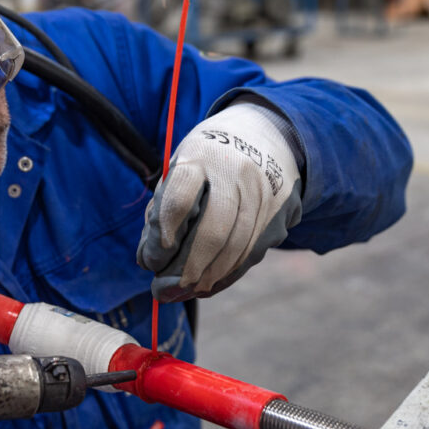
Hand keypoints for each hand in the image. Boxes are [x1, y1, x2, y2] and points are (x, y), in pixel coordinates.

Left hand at [137, 101, 302, 301]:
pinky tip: (207, 285)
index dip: (163, 236)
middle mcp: (237, 172)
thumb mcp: (178, 171)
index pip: (180, 199)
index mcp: (201, 155)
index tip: (150, 261)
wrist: (266, 137)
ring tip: (183, 292)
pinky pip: (252, 254)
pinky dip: (227, 275)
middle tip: (164, 291)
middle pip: (214, 230)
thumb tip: (148, 264)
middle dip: (187, 269)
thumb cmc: (208, 162)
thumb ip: (159, 214)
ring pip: (237, 248)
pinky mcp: (280, 214)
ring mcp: (264, 194)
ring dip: (207, 278)